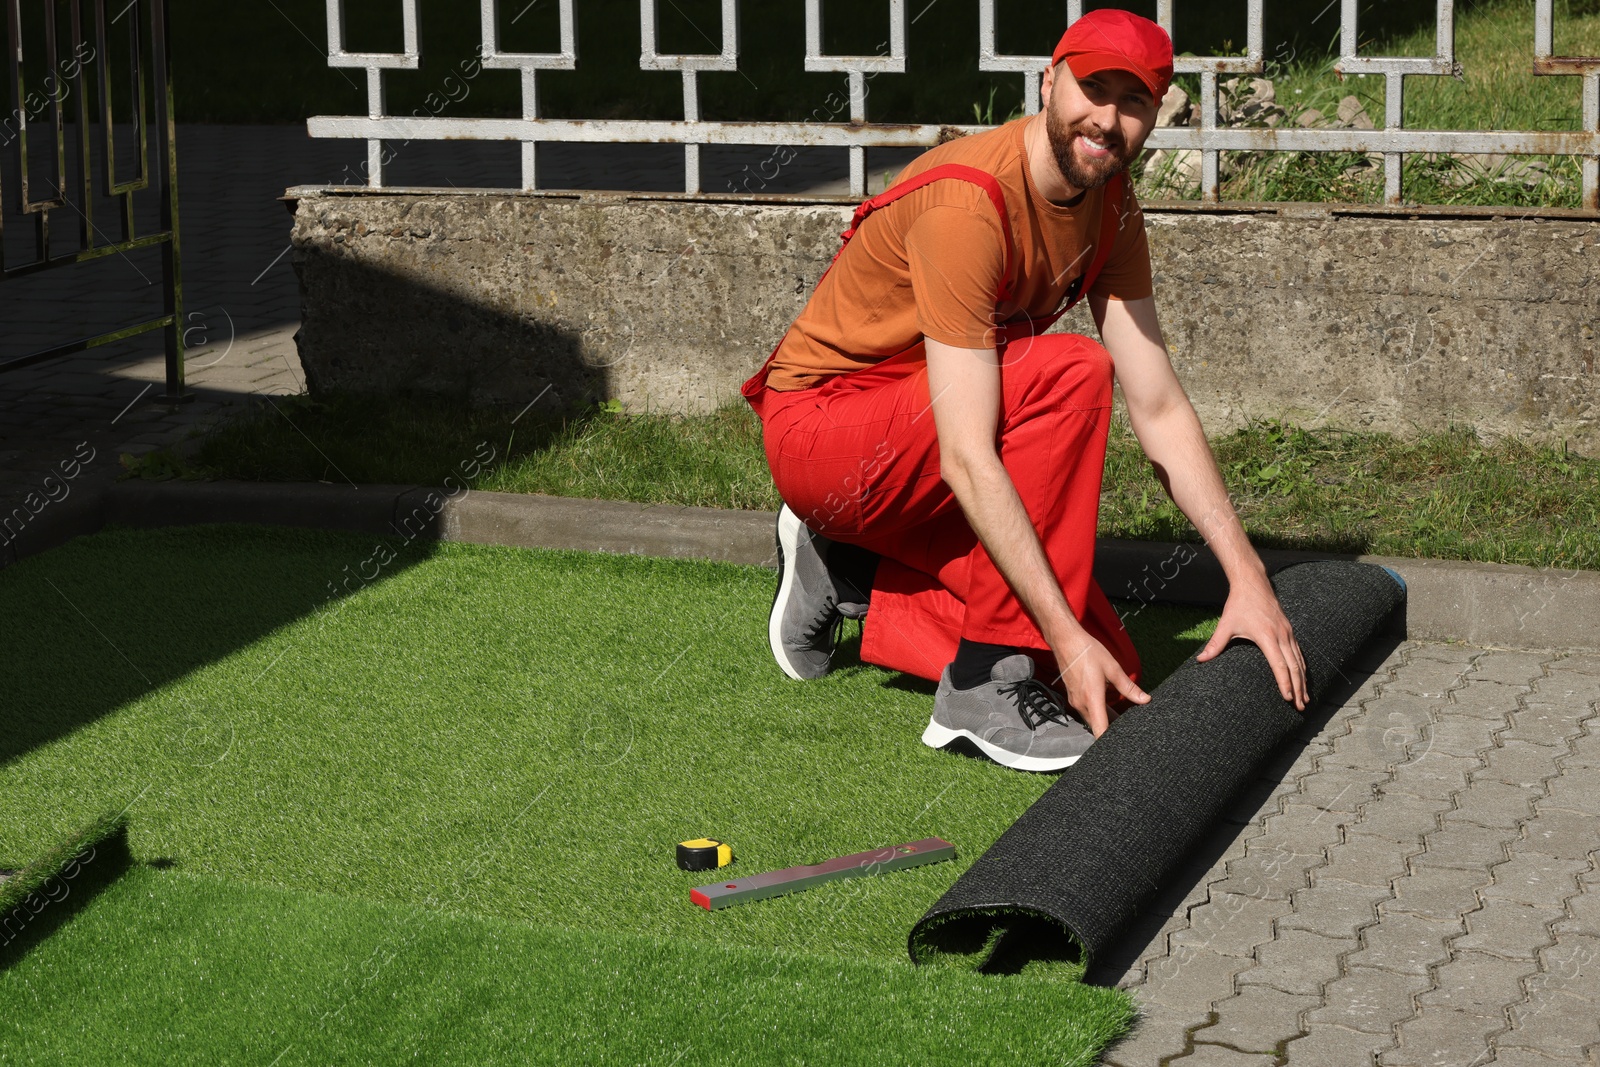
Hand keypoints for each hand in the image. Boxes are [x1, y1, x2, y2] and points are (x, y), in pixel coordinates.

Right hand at [1053, 634, 1150, 737]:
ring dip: (1104, 720)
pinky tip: (1107, 706)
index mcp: (1092, 699)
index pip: (1099, 730)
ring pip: (1092, 718)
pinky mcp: (1073, 695)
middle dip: (1111, 730)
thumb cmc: (1088, 652)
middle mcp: (1081, 703)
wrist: (1066, 640)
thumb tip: (1145, 700)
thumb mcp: (1113, 668)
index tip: (1119, 748)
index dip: (1108, 742)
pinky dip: (1097, 711)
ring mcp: (1075, 700)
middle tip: (1127, 730)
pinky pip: (1087, 710)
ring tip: (1121, 719)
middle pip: (1097, 726)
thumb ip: (1129, 687)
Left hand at [1197, 576, 1307, 709]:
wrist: (1253, 583)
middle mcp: (1282, 635)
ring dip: (1303, 680)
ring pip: (1299, 661)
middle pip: (1294, 667)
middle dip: (1298, 688)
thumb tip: (1200, 660)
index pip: (1279, 665)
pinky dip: (1302, 667)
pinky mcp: (1290, 630)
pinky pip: (1299, 653)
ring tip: (1304, 698)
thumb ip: (1215, 644)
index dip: (1284, 683)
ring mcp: (1288, 633)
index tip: (1287, 698)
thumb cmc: (1238, 604)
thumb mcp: (1226, 624)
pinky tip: (1303, 678)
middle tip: (1300, 707)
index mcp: (1267, 637)